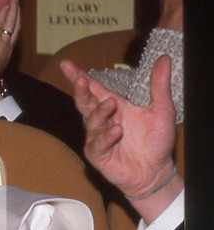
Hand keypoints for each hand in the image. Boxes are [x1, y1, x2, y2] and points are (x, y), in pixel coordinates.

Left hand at [0, 0, 20, 103]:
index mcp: (4, 54)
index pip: (11, 36)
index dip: (13, 26)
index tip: (14, 17)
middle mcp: (6, 47)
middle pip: (15, 27)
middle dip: (16, 14)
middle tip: (17, 4)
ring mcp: (2, 44)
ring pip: (10, 23)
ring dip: (12, 10)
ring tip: (14, 0)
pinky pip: (0, 24)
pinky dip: (4, 14)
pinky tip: (6, 6)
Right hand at [61, 55, 180, 222]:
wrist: (156, 170)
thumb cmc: (156, 141)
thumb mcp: (162, 110)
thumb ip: (159, 85)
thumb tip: (164, 59)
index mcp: (115, 106)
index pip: (94, 88)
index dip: (78, 76)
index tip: (66, 64)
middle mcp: (103, 120)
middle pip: (85, 102)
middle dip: (81, 91)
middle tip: (82, 81)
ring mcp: (97, 137)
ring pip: (91, 121)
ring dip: (99, 112)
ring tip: (111, 105)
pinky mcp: (98, 154)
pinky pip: (97, 144)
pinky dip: (106, 136)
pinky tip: (116, 131)